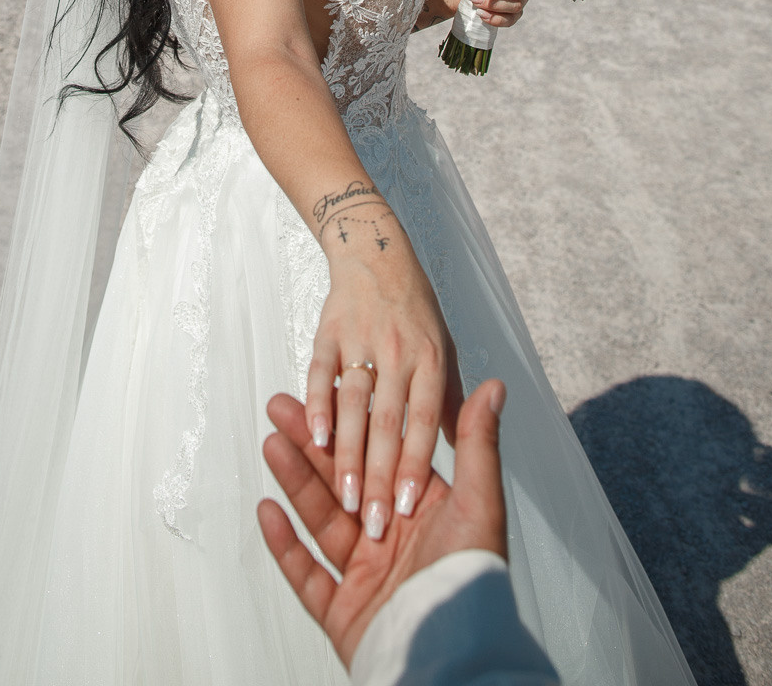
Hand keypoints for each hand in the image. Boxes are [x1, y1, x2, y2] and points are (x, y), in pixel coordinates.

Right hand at [258, 379, 508, 670]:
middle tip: (281, 409)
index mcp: (421, 514)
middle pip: (342, 482)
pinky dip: (284, 544)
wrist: (454, 655)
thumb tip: (494, 388)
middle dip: (310, 444)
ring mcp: (365, 577)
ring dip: (295, 480)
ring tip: (271, 443)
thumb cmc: (473, 580)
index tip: (324, 388)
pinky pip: (306, 574)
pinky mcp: (343, 613)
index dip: (349, 422)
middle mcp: (391, 541)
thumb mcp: (479, 503)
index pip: (378, 456)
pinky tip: (266, 509)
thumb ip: (476, 443)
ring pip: (321, 520)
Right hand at [305, 188, 461, 539]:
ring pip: (354, 403)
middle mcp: (399, 350)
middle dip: (377, 473)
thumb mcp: (444, 349)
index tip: (406, 506)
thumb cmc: (414, 309)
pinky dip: (317, 405)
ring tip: (341, 493)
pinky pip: (321, 373)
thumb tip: (457, 445)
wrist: (375, 249)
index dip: (414, 463)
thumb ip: (449, 399)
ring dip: (346, 451)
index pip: (423, 421)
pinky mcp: (328, 331)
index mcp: (431, 359)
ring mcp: (361, 339)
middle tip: (370, 522)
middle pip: (387, 421)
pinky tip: (314, 438)